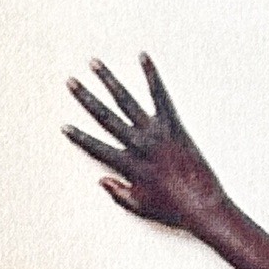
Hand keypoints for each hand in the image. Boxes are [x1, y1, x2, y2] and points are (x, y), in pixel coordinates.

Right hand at [62, 53, 224, 231]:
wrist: (203, 206)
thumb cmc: (172, 210)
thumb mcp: (140, 206)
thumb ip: (119, 193)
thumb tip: (101, 180)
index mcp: (129, 167)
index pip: (97, 148)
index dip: (80, 137)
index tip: (64, 126)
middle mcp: (140, 146)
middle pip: (106, 118)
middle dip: (86, 98)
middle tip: (71, 82)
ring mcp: (158, 133)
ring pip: (128, 101)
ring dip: (109, 81)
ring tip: (95, 64)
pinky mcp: (175, 125)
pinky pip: (161, 96)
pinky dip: (151, 76)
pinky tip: (142, 58)